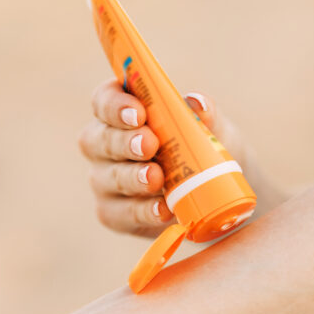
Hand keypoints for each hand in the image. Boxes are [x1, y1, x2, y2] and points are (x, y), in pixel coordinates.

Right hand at [78, 79, 241, 237]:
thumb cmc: (203, 148)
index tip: (138, 113)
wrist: (215, 194)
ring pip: (108, 177)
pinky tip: (161, 209)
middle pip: (98, 139)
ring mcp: (105, 180)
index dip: (115, 105)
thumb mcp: (212, 128)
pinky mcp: (113, 213)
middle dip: (124, 142)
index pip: (104, 100)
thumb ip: (205, 114)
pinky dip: (142, 211)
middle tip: (150, 144)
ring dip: (132, 177)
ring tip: (156, 178)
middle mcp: (103, 144)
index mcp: (120, 112)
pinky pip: (121, 213)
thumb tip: (197, 103)